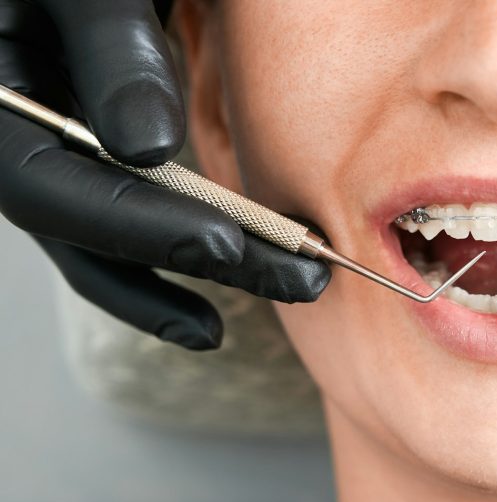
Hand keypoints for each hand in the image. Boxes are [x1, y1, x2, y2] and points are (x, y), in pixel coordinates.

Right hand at [0, 0, 329, 349]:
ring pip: (109, 245)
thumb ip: (111, 48)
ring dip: (201, 274)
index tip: (226, 242)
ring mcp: (56, 153)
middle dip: (198, 262)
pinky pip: (131, 218)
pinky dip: (183, 247)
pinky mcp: (98, 155)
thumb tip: (150, 151)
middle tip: (298, 278)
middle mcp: (17, 139)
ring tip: (289, 287)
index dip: (136, 226)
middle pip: (90, 235)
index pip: (43, 188)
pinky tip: (243, 268)